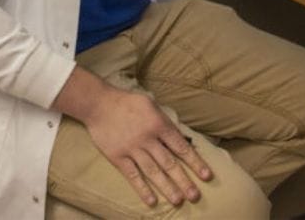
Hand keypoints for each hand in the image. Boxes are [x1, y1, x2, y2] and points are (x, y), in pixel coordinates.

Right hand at [53, 68, 211, 207]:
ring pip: (153, 171)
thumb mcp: (151, 104)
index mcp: (158, 124)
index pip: (181, 147)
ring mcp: (132, 149)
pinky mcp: (118, 156)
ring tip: (178, 201)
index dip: (195, 162)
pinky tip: (152, 201)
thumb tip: (181, 139)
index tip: (206, 176)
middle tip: (195, 196)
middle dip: (184, 181)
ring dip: (167, 187)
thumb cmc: (127, 102)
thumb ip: (165, 122)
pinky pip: (132, 175)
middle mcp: (147, 138)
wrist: (98, 103)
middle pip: (169, 163)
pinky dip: (142, 189)